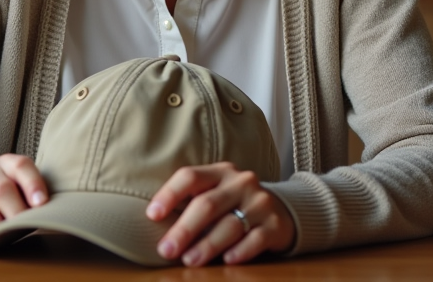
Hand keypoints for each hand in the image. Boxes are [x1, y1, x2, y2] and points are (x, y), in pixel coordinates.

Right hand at [0, 153, 48, 255]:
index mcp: (7, 163)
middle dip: (16, 211)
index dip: (32, 184)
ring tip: (7, 239)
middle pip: (1, 190)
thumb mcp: (25, 184)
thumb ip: (36, 194)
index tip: (42, 203)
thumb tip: (51, 213)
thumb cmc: (16, 191)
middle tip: (26, 226)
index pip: (20, 167)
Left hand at [146, 162, 294, 266]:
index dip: (169, 194)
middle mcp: (241, 182)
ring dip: (207, 245)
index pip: (190, 176)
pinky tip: (226, 261)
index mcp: (220, 172)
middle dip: (184, 229)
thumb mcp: (215, 194)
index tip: (152, 215)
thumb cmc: (234, 205)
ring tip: (189, 260)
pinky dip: (240, 251)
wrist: (280, 211)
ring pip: (230, 225)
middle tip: (166, 250)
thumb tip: (155, 226)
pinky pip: (256, 239)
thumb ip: (191, 203)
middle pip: (207, 204)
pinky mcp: (275, 225)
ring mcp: (260, 202)